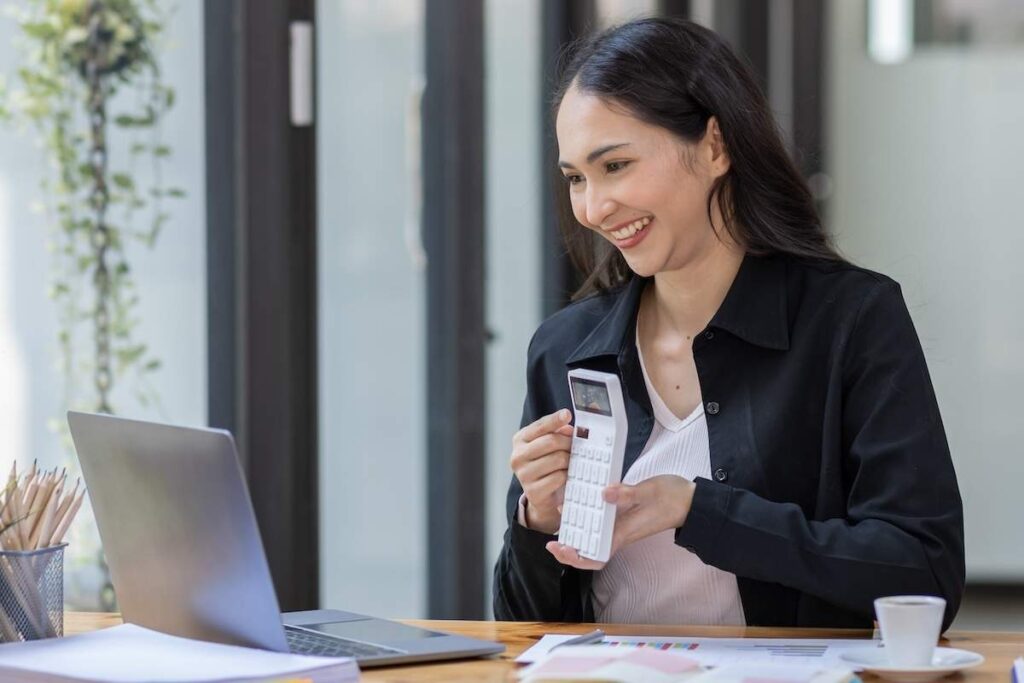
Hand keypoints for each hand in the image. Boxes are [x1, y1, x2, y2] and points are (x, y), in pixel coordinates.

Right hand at [510, 409, 574, 533]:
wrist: (541, 496)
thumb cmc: (547, 465)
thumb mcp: (549, 446)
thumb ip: (557, 433)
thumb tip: (568, 429)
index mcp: (520, 440)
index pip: (540, 426)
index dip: (555, 419)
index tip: (567, 414)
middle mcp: (517, 456)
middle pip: (551, 441)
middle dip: (568, 442)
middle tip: (578, 446)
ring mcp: (524, 474)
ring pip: (558, 459)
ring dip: (570, 460)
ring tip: (573, 462)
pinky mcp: (533, 491)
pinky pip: (559, 477)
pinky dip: (567, 475)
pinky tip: (568, 476)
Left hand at [546, 474, 696, 569]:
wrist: (691, 501)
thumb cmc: (672, 498)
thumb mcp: (649, 491)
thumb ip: (627, 493)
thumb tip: (604, 492)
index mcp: (623, 533)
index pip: (596, 557)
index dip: (576, 558)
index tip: (560, 548)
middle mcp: (619, 534)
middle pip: (590, 551)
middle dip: (569, 549)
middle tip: (551, 540)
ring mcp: (621, 527)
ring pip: (593, 538)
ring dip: (576, 533)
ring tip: (561, 519)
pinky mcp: (624, 518)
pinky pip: (600, 524)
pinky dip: (588, 517)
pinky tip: (581, 504)